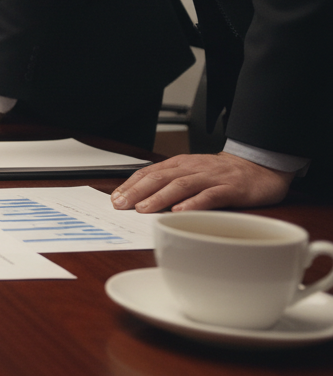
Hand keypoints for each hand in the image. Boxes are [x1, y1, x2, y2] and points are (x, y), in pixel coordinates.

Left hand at [111, 153, 295, 212]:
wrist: (259, 166)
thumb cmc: (221, 174)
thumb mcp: (192, 173)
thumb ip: (170, 183)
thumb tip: (140, 199)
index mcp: (181, 164)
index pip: (150, 172)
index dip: (131, 185)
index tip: (116, 198)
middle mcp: (193, 168)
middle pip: (160, 178)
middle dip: (138, 191)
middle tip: (122, 204)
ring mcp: (212, 178)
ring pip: (181, 186)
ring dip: (160, 197)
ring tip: (144, 209)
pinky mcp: (231, 189)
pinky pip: (210, 196)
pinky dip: (194, 204)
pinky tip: (181, 212)